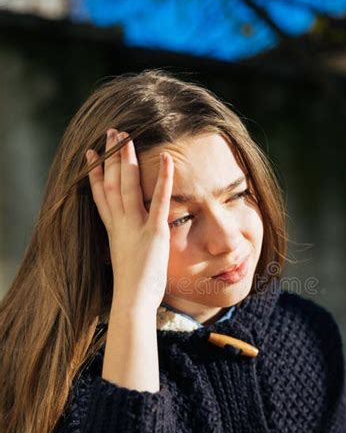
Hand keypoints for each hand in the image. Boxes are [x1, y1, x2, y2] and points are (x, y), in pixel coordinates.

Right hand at [86, 128, 173, 310]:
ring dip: (127, 159)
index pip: (101, 195)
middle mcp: (120, 223)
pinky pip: (158, 200)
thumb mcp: (126, 259)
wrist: (132, 300)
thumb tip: (131, 243)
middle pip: (111, 183)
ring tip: (127, 136)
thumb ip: (128, 244)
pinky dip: (163, 178)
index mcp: (113, 230)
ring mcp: (135, 226)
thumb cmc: (132, 287)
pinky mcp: (154, 232)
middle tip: (111, 133)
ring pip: (127, 185)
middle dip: (111, 156)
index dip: (95, 174)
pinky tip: (167, 159)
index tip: (91, 156)